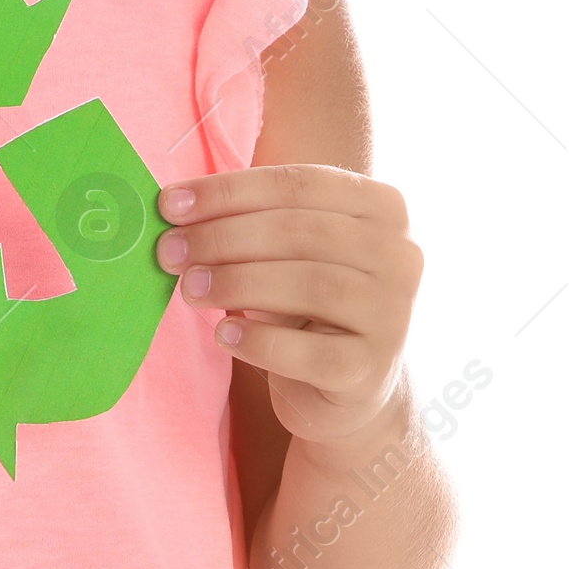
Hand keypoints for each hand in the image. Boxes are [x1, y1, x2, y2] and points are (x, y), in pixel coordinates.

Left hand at [154, 165, 422, 445]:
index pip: (297, 182)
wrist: (348, 385)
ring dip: (236, 283)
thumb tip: (173, 207)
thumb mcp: (286, 250)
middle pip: (299, 231)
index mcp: (381, 206)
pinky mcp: (373, 370)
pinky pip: (309, 352)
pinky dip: (259, 340)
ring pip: (309, 285)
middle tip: (168, 251)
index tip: (170, 204)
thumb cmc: (306, 301)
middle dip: (222, 237)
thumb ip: (247, 220)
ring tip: (190, 289)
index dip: (227, 191)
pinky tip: (224, 335)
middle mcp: (400, 254)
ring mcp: (393, 313)